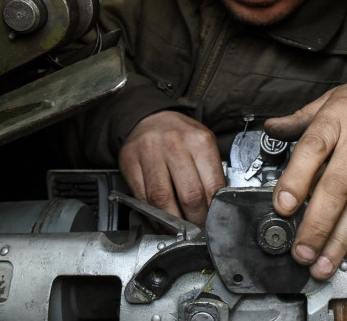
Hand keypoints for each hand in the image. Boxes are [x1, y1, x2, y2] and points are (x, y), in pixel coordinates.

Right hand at [118, 110, 225, 224]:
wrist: (150, 118)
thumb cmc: (180, 135)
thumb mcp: (203, 145)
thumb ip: (211, 173)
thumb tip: (216, 208)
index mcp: (199, 141)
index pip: (212, 186)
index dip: (214, 212)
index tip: (213, 222)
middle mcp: (174, 144)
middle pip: (189, 196)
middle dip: (195, 220)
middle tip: (197, 228)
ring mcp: (149, 152)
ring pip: (162, 200)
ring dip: (172, 222)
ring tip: (179, 228)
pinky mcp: (129, 161)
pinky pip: (141, 197)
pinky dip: (151, 214)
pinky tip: (160, 218)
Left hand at [266, 75, 346, 279]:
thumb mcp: (334, 99)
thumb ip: (301, 119)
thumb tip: (270, 129)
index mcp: (336, 117)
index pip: (312, 148)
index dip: (296, 180)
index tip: (284, 207)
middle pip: (336, 186)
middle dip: (317, 224)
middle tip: (302, 252)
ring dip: (341, 239)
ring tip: (324, 262)